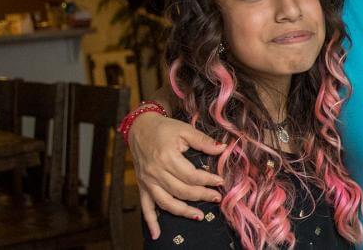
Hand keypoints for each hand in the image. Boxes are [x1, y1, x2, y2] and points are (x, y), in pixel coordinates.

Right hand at [130, 112, 226, 239]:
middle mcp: (156, 172)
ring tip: (199, 216)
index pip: (191, 176)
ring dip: (183, 211)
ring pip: (166, 202)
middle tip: (216, 197)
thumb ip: (203, 141)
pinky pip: (146, 207)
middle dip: (201, 196)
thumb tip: (223, 148)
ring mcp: (148, 181)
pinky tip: (157, 234)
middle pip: (182, 191)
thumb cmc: (164, 128)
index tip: (220, 181)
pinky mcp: (142, 186)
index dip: (207, 180)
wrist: (139, 127)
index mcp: (167, 158)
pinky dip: (150, 222)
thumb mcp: (185, 130)